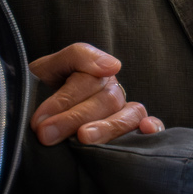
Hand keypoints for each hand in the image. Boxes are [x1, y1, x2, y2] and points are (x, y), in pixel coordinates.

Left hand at [28, 42, 165, 145]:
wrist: (41, 115)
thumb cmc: (45, 89)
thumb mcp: (50, 67)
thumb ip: (77, 55)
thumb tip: (113, 66)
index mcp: (95, 71)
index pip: (87, 80)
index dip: (63, 100)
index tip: (39, 121)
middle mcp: (113, 90)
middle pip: (106, 100)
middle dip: (74, 117)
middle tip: (47, 134)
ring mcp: (124, 110)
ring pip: (128, 115)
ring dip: (107, 127)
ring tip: (83, 138)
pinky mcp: (131, 131)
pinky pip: (149, 127)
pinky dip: (153, 127)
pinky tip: (147, 130)